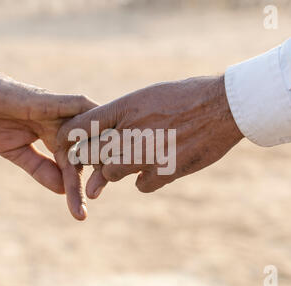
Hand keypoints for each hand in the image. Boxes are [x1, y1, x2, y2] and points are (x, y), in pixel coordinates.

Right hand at [0, 66, 96, 219]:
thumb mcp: (17, 152)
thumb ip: (41, 169)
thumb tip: (63, 191)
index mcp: (58, 138)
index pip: (73, 168)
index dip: (77, 191)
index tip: (80, 215)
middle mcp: (66, 125)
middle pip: (91, 152)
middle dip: (99, 174)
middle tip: (99, 198)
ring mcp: (64, 112)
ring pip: (94, 132)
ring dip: (103, 152)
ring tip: (108, 178)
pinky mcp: (57, 101)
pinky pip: (82, 109)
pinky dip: (95, 124)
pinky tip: (104, 144)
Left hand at [57, 75, 243, 198]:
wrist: (224, 106)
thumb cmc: (187, 96)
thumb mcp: (151, 96)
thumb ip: (126, 116)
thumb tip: (107, 138)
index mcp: (126, 106)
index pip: (82, 124)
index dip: (70, 138)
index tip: (66, 146)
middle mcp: (132, 129)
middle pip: (91, 153)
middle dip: (88, 159)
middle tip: (91, 162)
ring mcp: (148, 152)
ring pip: (111, 172)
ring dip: (115, 171)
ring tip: (130, 162)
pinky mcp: (166, 171)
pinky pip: (141, 185)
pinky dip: (145, 181)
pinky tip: (155, 170)